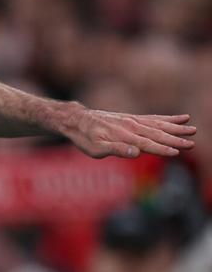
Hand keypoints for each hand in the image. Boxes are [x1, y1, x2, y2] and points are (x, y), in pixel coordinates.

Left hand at [65, 108, 196, 158]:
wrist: (78, 119)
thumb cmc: (85, 138)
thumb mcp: (95, 148)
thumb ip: (116, 149)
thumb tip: (136, 152)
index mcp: (125, 136)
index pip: (148, 144)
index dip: (162, 149)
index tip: (177, 152)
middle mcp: (132, 126)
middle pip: (158, 134)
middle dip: (175, 139)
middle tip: (192, 143)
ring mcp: (134, 121)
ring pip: (160, 125)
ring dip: (176, 128)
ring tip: (193, 129)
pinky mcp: (133, 118)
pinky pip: (154, 118)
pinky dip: (168, 119)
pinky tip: (181, 118)